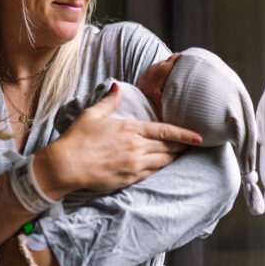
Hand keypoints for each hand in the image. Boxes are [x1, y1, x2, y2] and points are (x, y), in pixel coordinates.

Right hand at [36, 82, 202, 194]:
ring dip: (175, 158)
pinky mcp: (128, 178)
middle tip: (194, 145)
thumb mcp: (92, 114)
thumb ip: (109, 101)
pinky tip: (164, 166)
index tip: (199, 136)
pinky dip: (161, 169)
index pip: (166, 131)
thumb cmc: (77, 139)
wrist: (66, 166)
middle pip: (169, 148)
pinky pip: (152, 174)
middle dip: (183, 147)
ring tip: (183, 155)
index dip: (184, 134)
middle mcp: (136, 148)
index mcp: (131, 129)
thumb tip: (116, 86)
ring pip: (163, 162)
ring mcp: (134, 165)